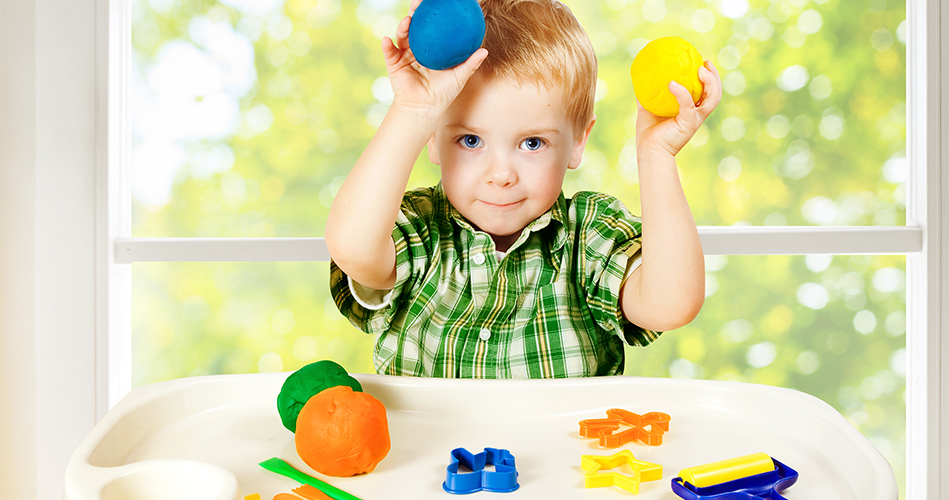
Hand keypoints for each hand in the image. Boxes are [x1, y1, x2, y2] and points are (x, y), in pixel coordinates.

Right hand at [382, 0, 488, 118]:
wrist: (425, 109)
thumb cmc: (444, 93)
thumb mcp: (459, 77)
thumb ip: (470, 63)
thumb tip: (485, 50)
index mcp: (431, 49)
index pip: (431, 27)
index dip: (432, 14)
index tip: (436, 2)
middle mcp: (417, 49)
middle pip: (415, 26)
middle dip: (415, 13)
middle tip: (419, 3)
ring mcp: (404, 55)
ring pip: (402, 36)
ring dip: (403, 27)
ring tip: (406, 21)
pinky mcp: (393, 64)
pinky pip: (389, 52)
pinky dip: (387, 45)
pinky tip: (387, 39)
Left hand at [636, 60, 721, 156]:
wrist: (649, 150)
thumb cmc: (649, 131)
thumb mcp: (648, 107)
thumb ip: (648, 93)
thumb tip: (640, 77)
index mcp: (691, 109)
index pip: (706, 91)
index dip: (709, 77)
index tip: (703, 62)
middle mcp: (697, 114)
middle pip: (715, 93)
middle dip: (714, 77)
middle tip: (705, 63)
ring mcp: (695, 119)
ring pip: (712, 99)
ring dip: (710, 82)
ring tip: (700, 69)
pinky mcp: (689, 124)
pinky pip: (688, 105)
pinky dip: (682, 93)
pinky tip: (672, 84)